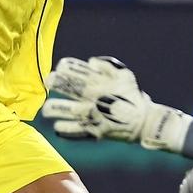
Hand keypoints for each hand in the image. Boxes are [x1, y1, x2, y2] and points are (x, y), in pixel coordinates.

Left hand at [42, 56, 190, 150]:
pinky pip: (73, 130)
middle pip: (67, 86)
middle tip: (48, 82)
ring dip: (53, 108)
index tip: (59, 69)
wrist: (145, 123)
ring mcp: (92, 114)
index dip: (65, 68)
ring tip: (47, 110)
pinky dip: (64, 129)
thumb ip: (107, 66)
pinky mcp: (93, 130)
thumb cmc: (134, 97)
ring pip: (65, 109)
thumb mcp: (125, 75)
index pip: (76, 71)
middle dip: (55, 82)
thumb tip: (90, 61)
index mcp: (100, 82)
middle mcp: (93, 97)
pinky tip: (58, 126)